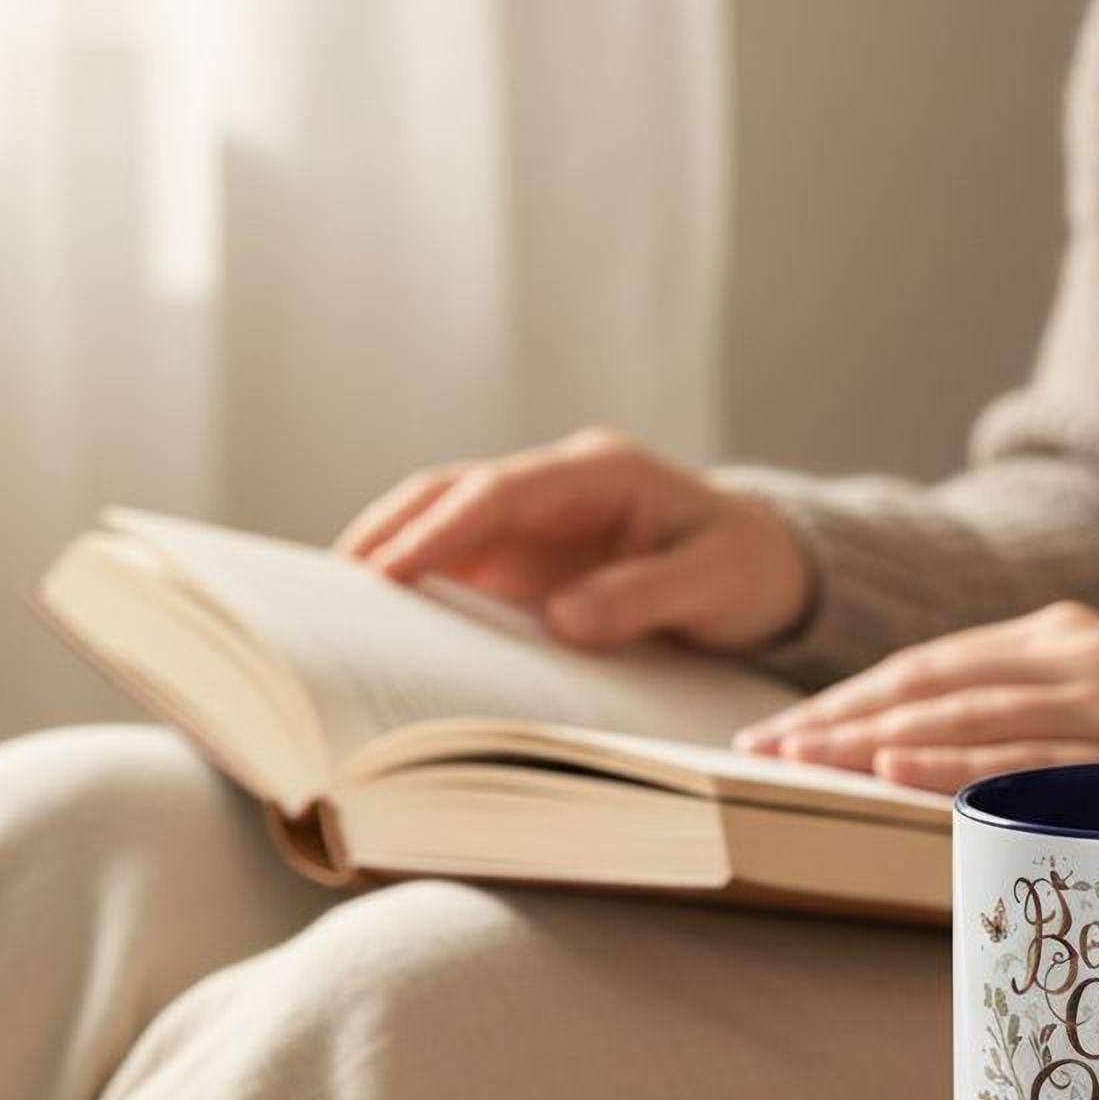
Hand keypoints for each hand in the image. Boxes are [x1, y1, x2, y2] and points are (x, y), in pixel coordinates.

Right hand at [335, 427, 811, 652]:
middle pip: (452, 495)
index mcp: (600, 472)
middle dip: (388, 535)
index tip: (387, 572)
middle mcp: (557, 488)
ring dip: (392, 559)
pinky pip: (464, 566)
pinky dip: (422, 589)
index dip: (440, 531)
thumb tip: (563, 621)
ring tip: (332, 611)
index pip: (499, 493)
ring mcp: (540, 521)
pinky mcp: (532, 560)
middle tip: (328, 589)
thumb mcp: (716, 584)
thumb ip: (644, 597)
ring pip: (445, 525)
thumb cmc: (747, 570)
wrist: (770, 569)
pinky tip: (385, 628)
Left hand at [734, 600, 1098, 789]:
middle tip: (769, 749)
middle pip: (930, 686)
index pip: (928, 666)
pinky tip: (893, 767)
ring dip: (875, 740)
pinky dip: (953, 764)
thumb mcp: (1093, 685)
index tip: (783, 732)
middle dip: (841, 718)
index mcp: (1052, 633)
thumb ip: (1013, 701)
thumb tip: (903, 743)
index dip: (849, 697)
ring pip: (965, 718)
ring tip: (806, 759)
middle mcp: (1070, 657)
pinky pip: (1024, 760)